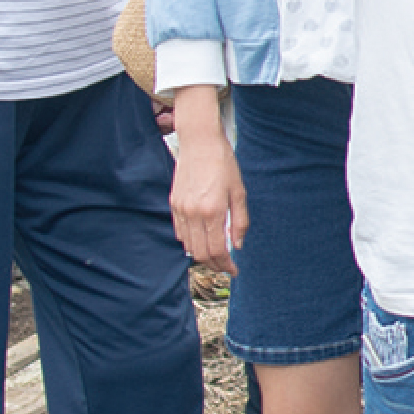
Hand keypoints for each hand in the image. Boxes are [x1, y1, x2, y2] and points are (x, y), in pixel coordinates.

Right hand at [166, 88, 246, 268]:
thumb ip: (239, 221)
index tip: (234, 270)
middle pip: (200, 253)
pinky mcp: (173, 204)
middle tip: (226, 266)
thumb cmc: (223, 164)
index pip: (217, 251)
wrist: (200, 142)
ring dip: (202, 255)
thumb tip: (237, 245)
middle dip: (214, 265)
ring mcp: (180, 209)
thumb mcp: (239, 192)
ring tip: (216, 256)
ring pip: (188, 245)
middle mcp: (193, 214)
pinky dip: (190, 242)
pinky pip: (179, 232)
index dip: (226, 265)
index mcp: (212, 211)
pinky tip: (202, 239)